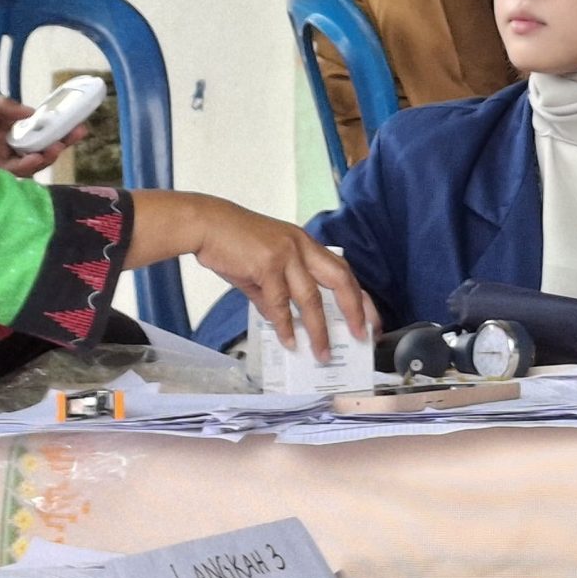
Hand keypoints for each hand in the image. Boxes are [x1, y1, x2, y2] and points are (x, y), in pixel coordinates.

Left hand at [0, 89, 77, 175]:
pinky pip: (10, 176)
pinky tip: (34, 158)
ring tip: (56, 147)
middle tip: (77, 135)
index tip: (74, 121)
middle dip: (58, 141)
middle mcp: (0, 146)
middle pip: (36, 147)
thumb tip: (31, 112)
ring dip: (45, 155)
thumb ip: (2, 105)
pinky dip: (25, 167)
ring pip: (27, 163)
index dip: (54, 125)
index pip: (33, 128)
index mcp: (0, 126)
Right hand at [140, 193, 376, 360]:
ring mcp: (286, 254)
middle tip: (361, 336)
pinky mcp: (267, 263)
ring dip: (319, 329)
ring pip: (311, 297)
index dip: (360, 297)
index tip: (370, 320)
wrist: (206, 224)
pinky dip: (285, 325)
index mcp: (305, 244)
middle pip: (340, 279)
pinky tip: (289, 341)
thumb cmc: (233, 242)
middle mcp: (302, 246)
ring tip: (322, 353)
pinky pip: (280, 302)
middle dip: (355, 310)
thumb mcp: (262, 267)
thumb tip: (281, 322)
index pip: (343, 271)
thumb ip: (274, 294)